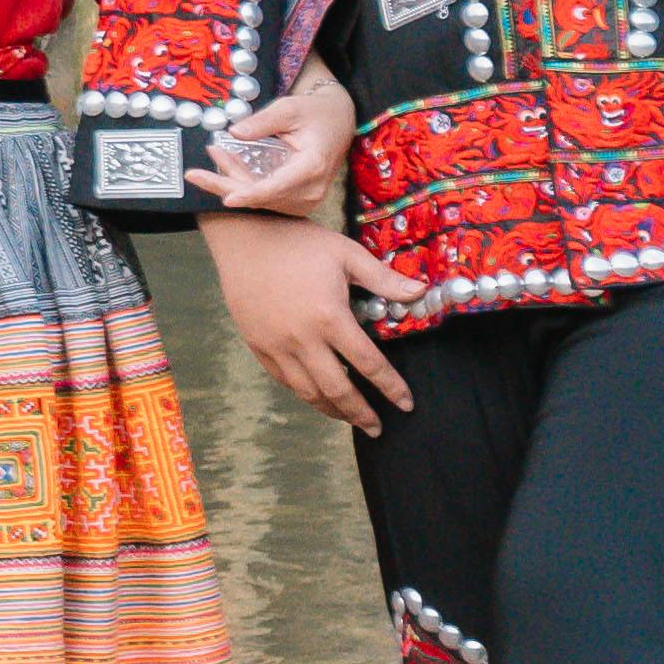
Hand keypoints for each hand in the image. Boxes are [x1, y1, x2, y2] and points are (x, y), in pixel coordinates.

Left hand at [188, 66, 357, 217]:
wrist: (338, 121)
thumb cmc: (314, 112)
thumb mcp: (289, 108)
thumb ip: (262, 121)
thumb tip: (234, 133)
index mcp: (311, 167)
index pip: (275, 188)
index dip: (249, 194)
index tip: (226, 198)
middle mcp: (311, 189)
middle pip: (261, 196)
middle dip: (226, 184)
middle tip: (193, 174)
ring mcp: (306, 198)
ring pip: (260, 198)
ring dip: (232, 180)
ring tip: (214, 152)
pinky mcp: (298, 200)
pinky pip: (266, 196)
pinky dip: (244, 181)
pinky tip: (226, 161)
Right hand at [196, 209, 426, 433]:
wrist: (243, 236)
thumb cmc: (298, 242)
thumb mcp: (346, 253)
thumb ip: (383, 278)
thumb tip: (421, 292)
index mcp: (329, 318)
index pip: (368, 364)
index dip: (391, 387)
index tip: (406, 404)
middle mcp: (302, 339)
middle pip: (337, 390)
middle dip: (361, 414)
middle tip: (377, 427)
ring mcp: (276, 346)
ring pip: (308, 391)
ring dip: (332, 410)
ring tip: (349, 418)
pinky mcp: (257, 345)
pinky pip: (284, 380)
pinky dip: (305, 393)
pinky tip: (317, 395)